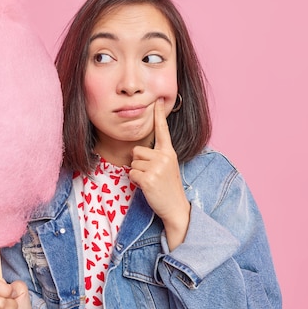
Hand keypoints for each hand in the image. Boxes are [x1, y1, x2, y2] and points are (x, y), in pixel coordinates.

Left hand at [129, 97, 189, 249]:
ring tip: (151, 182)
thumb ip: (157, 156)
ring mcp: (157, 168)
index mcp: (169, 152)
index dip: (159, 114)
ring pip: (133, 163)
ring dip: (137, 174)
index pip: (163, 130)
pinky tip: (147, 188)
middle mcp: (164, 157)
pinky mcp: (149, 178)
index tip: (157, 99)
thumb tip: (137, 152)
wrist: (176, 209)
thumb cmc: (168, 188)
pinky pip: (131, 174)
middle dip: (139, 163)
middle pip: (137, 151)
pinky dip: (135, 182)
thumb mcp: (167, 167)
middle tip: (152, 176)